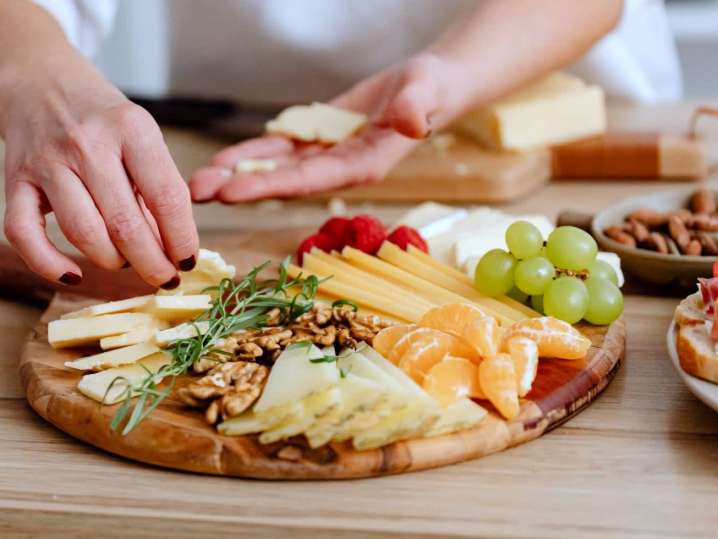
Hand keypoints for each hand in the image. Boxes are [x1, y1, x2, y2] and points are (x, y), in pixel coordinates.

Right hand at [1, 56, 198, 287]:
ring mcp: (48, 162)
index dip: (182, 239)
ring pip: (83, 233)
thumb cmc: (105, 120)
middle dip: (152, 263)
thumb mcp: (142, 138)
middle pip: (125, 224)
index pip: (167, 197)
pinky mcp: (15, 179)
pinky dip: (49, 264)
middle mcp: (89, 144)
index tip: (188, 262)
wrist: (43, 81)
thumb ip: (157, 187)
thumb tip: (173, 249)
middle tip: (164, 278)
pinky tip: (73, 275)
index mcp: (132, 129)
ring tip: (126, 263)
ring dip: (111, 262)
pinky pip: (24, 234)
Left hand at [190, 54, 455, 201]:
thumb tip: (411, 124)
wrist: (430, 87)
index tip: (232, 193)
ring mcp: (326, 156)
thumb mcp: (427, 93)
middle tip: (196, 193)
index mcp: (362, 166)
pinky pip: (280, 149)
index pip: (310, 180)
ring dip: (238, 175)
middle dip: (241, 187)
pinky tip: (223, 161)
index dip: (270, 186)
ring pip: (276, 168)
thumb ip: (416, 109)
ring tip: (198, 181)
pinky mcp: (319, 140)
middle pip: (284, 181)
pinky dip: (252, 154)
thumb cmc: (433, 90)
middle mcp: (339, 168)